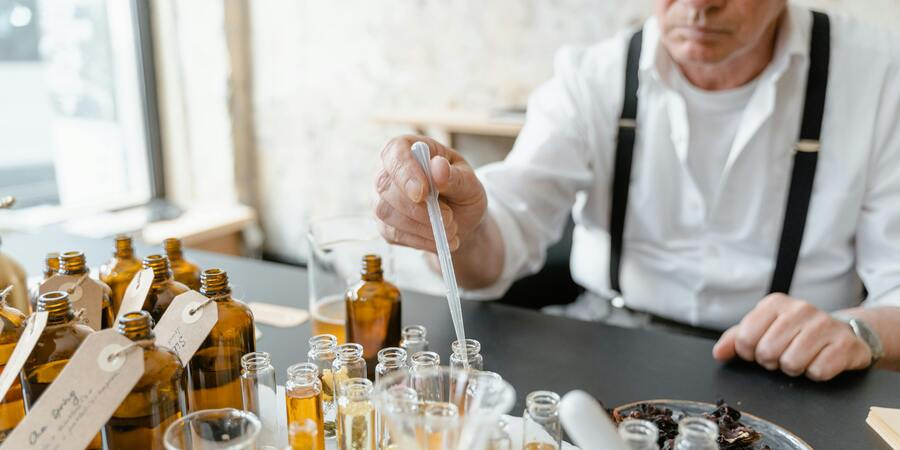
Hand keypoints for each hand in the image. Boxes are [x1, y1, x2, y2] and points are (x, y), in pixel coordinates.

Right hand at [375, 135, 487, 252]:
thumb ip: (455, 176)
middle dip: (418, 208)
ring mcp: (382, 198)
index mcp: (407, 148)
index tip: (423, 193)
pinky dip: (420, 240)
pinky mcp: (384, 224)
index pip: (395, 152)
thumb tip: (438, 167)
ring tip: (450, 230)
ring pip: (387, 213)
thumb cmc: (462, 191)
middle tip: (449, 218)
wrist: (461, 219)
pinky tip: (439, 239)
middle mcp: (387, 171)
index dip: (406, 172)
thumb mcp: (470, 182)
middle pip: (385, 186)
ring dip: (421, 227)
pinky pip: (393, 234)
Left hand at [712, 293, 871, 380]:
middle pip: (767, 352)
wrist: (842, 332)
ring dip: (794, 368)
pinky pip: (818, 371)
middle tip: (783, 354)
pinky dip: (816, 373)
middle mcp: (800, 309)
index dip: (749, 353)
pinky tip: (820, 361)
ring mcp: (825, 325)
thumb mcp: (763, 329)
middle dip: (772, 361)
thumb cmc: (796, 332)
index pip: (744, 338)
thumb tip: (718, 353)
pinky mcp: (845, 344)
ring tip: (802, 357)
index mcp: (775, 303)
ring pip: (792, 363)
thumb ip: (736, 339)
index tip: (759, 350)